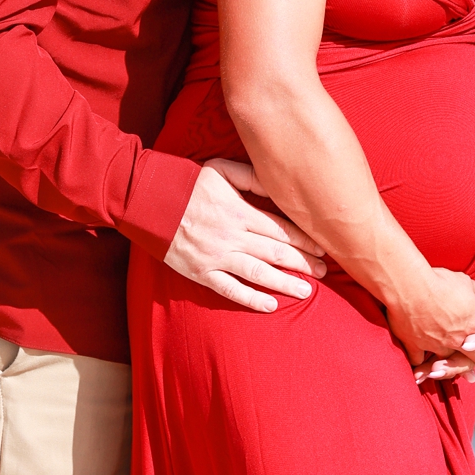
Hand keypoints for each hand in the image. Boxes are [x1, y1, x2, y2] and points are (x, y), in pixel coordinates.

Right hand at [164, 159, 327, 310]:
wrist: (150, 201)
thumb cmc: (187, 182)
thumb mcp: (220, 169)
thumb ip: (250, 177)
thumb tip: (276, 184)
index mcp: (239, 210)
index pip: (280, 228)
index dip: (304, 240)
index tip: (322, 248)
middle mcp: (232, 235)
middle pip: (275, 252)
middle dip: (302, 263)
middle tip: (324, 272)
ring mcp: (216, 256)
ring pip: (258, 273)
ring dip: (284, 283)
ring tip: (306, 291)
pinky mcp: (201, 272)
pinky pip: (230, 290)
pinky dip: (250, 299)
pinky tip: (270, 305)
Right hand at [386, 269, 474, 367]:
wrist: (409, 287)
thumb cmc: (437, 280)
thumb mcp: (463, 281)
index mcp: (473, 319)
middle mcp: (459, 338)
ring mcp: (438, 345)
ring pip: (452, 362)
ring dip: (460, 370)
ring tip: (470, 379)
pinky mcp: (416, 345)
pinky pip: (419, 360)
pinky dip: (421, 366)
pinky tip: (423, 372)